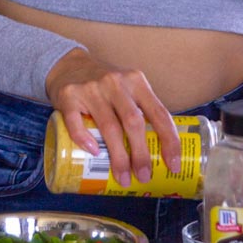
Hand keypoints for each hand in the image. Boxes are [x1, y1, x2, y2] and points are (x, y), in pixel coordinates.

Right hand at [46, 49, 180, 187]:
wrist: (68, 65)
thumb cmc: (106, 86)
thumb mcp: (129, 89)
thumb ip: (143, 111)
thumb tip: (161, 154)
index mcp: (136, 82)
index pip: (159, 113)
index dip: (169, 141)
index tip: (173, 165)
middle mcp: (115, 82)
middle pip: (133, 122)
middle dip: (141, 154)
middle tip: (145, 177)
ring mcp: (91, 88)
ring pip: (109, 127)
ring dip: (118, 157)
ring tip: (123, 177)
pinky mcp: (69, 96)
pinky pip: (76, 122)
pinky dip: (85, 140)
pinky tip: (94, 154)